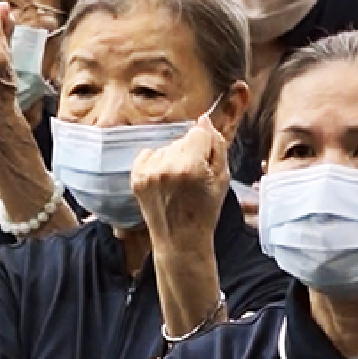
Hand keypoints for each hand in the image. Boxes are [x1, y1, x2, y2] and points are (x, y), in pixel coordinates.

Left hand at [132, 115, 230, 245]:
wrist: (180, 239)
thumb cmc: (205, 211)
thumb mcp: (222, 178)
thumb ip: (216, 145)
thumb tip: (203, 119)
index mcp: (191, 166)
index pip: (198, 132)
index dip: (205, 147)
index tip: (205, 164)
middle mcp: (166, 166)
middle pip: (182, 140)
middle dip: (190, 153)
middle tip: (192, 180)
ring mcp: (148, 172)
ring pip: (166, 147)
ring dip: (173, 159)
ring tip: (177, 184)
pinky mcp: (136, 177)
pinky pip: (149, 154)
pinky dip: (156, 163)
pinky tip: (164, 182)